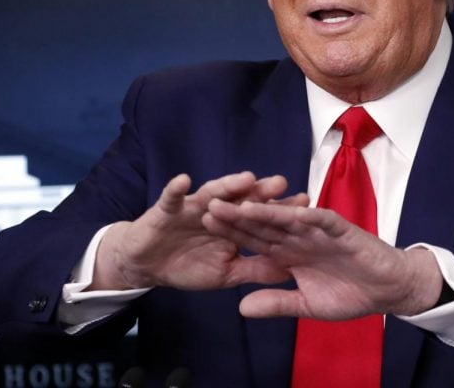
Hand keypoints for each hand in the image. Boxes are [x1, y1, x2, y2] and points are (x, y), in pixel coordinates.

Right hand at [90, 172, 307, 290]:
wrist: (147, 265)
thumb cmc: (188, 265)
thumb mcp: (226, 274)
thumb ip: (255, 269)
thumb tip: (290, 271)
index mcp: (233, 224)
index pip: (261, 214)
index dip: (281, 210)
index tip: (306, 205)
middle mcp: (217, 210)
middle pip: (242, 197)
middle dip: (261, 191)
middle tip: (281, 183)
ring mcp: (192, 207)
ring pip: (212, 192)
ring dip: (227, 185)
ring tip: (245, 178)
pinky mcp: (166, 209)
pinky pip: (171, 197)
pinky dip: (176, 189)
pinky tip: (184, 180)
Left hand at [202, 200, 442, 319]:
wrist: (388, 289)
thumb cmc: (350, 294)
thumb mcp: (306, 305)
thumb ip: (276, 303)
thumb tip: (241, 307)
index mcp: (289, 253)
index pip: (255, 240)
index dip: (232, 234)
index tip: (204, 227)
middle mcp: (299, 237)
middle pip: (264, 224)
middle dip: (238, 216)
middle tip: (208, 205)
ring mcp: (319, 231)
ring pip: (288, 217)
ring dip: (265, 211)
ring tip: (240, 205)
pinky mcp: (341, 230)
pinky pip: (321, 220)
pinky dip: (307, 214)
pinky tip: (290, 210)